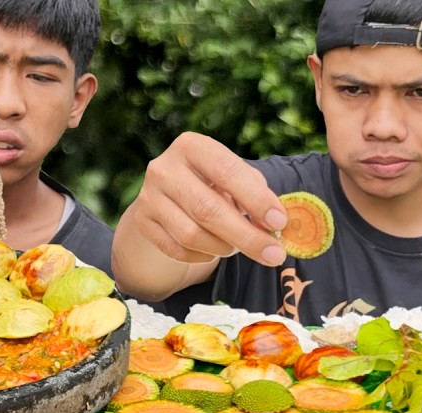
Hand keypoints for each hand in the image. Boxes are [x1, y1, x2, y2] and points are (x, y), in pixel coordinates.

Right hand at [124, 132, 287, 266]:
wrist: (164, 196)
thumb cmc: (210, 183)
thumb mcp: (231, 176)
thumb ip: (254, 193)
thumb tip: (275, 225)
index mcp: (191, 147)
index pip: (226, 171)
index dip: (255, 199)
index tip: (280, 222)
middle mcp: (164, 169)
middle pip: (208, 209)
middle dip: (246, 235)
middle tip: (274, 255)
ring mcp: (148, 197)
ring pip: (191, 235)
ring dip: (224, 247)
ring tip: (238, 248)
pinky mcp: (142, 222)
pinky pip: (177, 250)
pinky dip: (202, 256)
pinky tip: (214, 252)